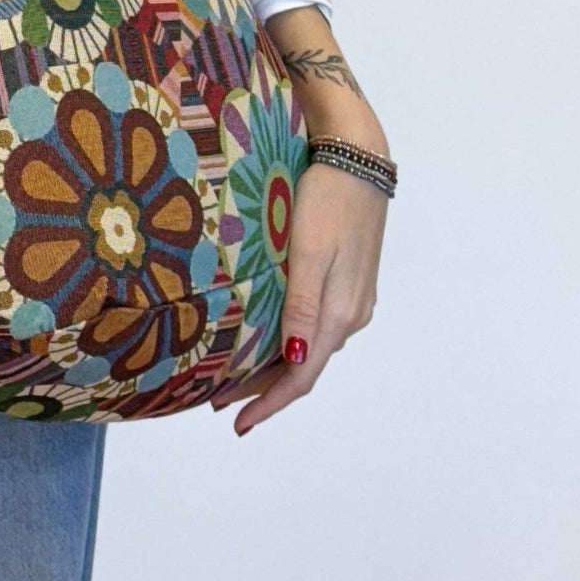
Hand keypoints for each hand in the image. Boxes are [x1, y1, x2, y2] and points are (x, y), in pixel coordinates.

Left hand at [214, 4, 389, 435]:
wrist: (359, 157)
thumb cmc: (326, 199)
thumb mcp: (308, 251)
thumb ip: (302, 307)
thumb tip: (298, 362)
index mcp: (340, 312)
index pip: (303, 376)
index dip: (270, 403)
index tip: (238, 423)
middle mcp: (352, 314)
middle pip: (306, 366)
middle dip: (265, 388)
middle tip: (220, 401)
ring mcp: (354, 298)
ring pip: (311, 346)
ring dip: (276, 364)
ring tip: (235, 373)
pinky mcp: (351, 280)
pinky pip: (317, 325)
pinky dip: (290, 340)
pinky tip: (269, 334)